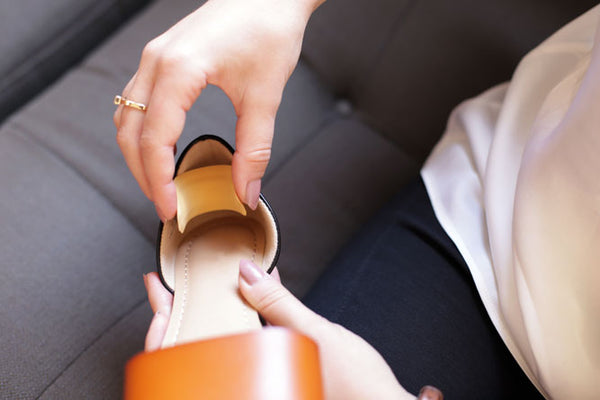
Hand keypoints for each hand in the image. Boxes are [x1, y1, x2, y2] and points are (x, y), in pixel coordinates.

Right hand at [114, 0, 320, 219]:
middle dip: (143, 174)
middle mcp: (156, 62)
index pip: (155, 140)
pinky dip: (143, 132)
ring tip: (161, 184)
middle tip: (164, 204)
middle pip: (130, 132)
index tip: (171, 209)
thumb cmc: (269, 30)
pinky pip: (137, 102)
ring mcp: (155, 57)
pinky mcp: (162, 57)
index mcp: (179, 70)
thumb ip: (254, 149)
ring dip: (138, 154)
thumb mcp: (265, 96)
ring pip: (127, 117)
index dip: (159, 182)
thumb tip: (245, 191)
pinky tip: (162, 150)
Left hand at [142, 261, 415, 399]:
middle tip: (170, 287)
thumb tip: (248, 272)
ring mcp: (258, 388)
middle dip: (182, 314)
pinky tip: (248, 307)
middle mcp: (245, 388)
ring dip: (211, 317)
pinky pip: (245, 351)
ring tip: (201, 294)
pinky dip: (242, 325)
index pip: (183, 350)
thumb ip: (279, 305)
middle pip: (194, 347)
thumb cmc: (359, 386)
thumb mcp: (316, 334)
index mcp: (244, 382)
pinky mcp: (273, 385)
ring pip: (219, 349)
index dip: (165, 318)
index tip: (157, 288)